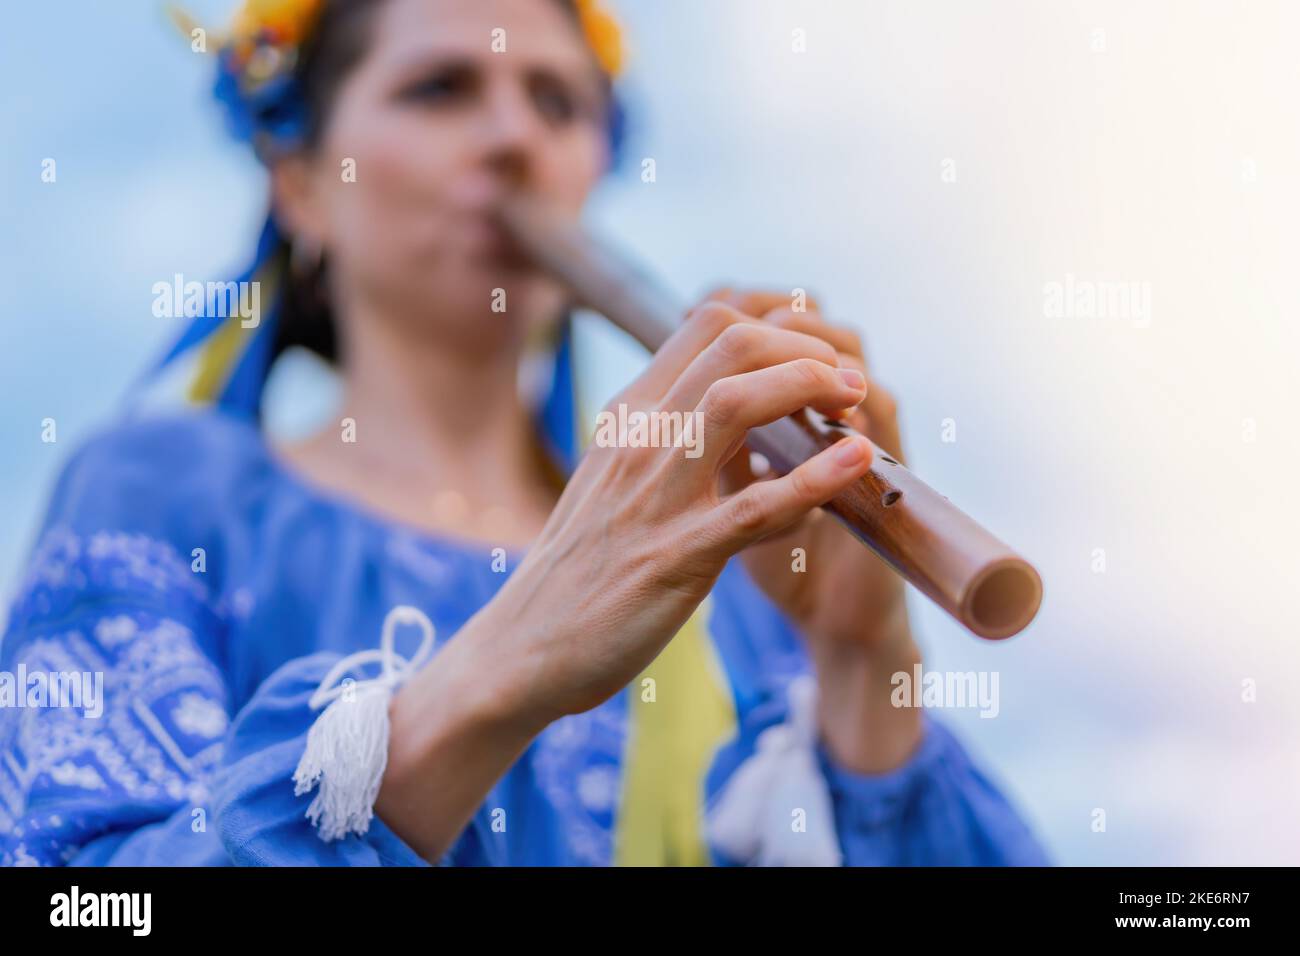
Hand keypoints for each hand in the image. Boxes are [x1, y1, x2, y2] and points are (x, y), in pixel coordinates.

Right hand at [477, 301, 875, 724]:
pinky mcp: (678, 557)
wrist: (524, 649)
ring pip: (738, 403)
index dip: (776, 329)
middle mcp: (639, 442)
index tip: (814, 360)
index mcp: (628, 418)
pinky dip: (816, 478)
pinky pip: (757, 505)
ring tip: (856, 403)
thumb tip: (725, 408)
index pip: (706, 325)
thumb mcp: (612, 481)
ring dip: (810, 388)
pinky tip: (855, 461)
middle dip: (803, 349)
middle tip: (846, 381)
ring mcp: (656, 496)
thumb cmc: (577, 571)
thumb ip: (662, 440)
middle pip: (729, 344)